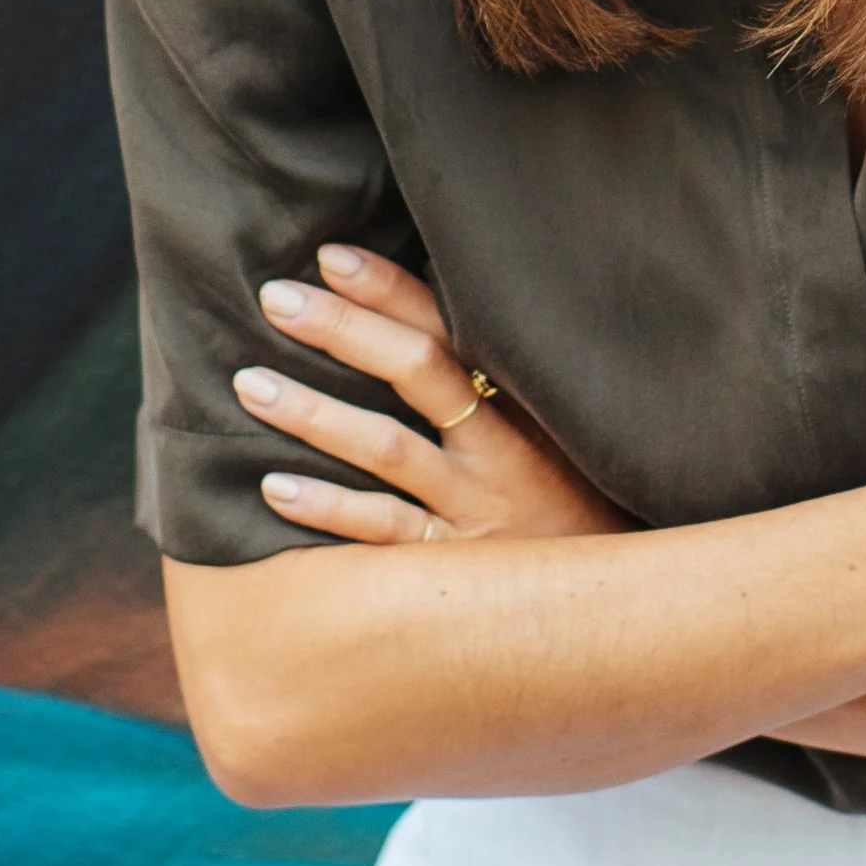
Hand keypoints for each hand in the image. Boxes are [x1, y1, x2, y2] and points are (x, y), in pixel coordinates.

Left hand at [236, 247, 629, 546]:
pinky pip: (383, 531)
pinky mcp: (455, 568)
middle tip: (275, 297)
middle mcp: (501, 448)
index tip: (330, 256)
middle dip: (343, 329)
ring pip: (387, 449)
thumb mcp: (552, 440)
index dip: (389, 289)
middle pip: (417, 369)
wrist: (614, 610)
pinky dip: (328, 508)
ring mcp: (476, 508)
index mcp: (522, 403)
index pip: (448, 327)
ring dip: (315, 413)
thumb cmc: (574, 509)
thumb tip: (408, 328)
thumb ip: (490, 390)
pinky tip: (274, 487)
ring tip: (251, 385)